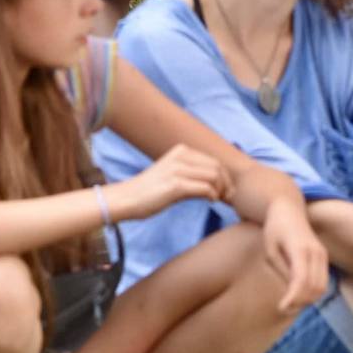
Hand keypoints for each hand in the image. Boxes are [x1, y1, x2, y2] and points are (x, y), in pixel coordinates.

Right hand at [107, 144, 232, 220]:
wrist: (126, 199)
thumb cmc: (149, 191)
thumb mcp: (172, 174)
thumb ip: (191, 173)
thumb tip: (215, 183)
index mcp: (181, 151)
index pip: (214, 160)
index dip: (225, 176)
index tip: (225, 190)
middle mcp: (181, 156)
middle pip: (217, 167)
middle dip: (226, 183)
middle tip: (225, 197)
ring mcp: (178, 169)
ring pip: (214, 176)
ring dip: (220, 190)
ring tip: (216, 200)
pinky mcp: (175, 185)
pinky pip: (205, 188)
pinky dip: (212, 195)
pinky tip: (209, 201)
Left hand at [260, 197, 329, 312]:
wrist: (289, 210)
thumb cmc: (274, 230)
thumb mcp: (271, 250)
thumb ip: (282, 270)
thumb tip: (292, 291)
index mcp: (300, 249)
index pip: (301, 281)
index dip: (293, 298)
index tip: (281, 307)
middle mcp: (315, 252)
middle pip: (314, 287)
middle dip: (300, 302)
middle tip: (283, 308)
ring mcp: (322, 254)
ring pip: (321, 287)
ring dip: (308, 299)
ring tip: (290, 303)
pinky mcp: (324, 256)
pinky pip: (323, 281)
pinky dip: (313, 292)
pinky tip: (298, 294)